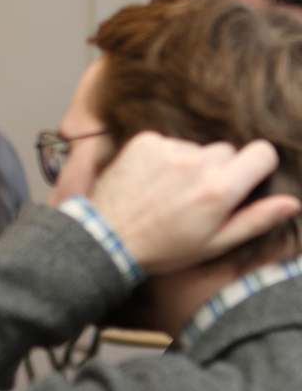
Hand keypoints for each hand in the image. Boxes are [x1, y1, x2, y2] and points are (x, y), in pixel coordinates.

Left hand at [90, 132, 300, 274]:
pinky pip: (167, 142)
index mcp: (219, 189)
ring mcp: (168, 149)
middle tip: (195, 198)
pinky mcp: (144, 142)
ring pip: (195, 148)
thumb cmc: (162, 248)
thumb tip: (292, 202)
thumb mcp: (212, 244)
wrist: (106, 238)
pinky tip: (149, 182)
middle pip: (226, 151)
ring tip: (166, 193)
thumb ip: (254, 220)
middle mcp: (196, 163)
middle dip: (218, 170)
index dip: (256, 166)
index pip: (261, 152)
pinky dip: (162, 157)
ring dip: (188, 164)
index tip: (244, 180)